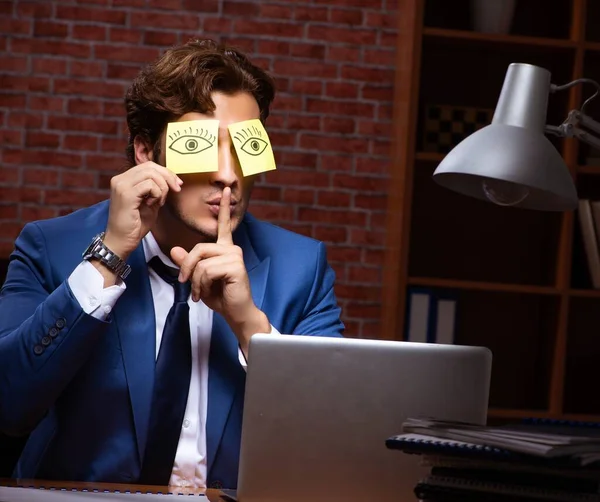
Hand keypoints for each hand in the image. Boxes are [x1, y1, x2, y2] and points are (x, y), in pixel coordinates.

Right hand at [104, 162, 182, 259]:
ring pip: (151, 174)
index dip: (166, 172)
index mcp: (124, 179)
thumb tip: (173, 179)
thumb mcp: (150, 202)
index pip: (148, 166)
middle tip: (176, 190)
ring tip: (159, 202)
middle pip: (150, 166)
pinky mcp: (126, 195)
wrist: (122, 241)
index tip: (177, 184)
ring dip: (162, 188)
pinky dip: (157, 194)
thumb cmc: (136, 224)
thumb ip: (157, 189)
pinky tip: (152, 205)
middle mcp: (120, 179)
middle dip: (168, 177)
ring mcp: (121, 185)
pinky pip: (150, 185)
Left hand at [170, 187, 269, 350]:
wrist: (236, 313)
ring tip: (199, 293)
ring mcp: (235, 256)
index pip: (223, 225)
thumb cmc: (221, 297)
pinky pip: (207, 271)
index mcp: (225, 249)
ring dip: (195, 281)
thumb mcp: (198, 279)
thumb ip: (188, 264)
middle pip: (198, 248)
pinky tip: (207, 293)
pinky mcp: (235, 266)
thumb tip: (175, 250)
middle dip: (187, 268)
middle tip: (186, 285)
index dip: (224, 207)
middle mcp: (232, 249)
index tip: (226, 190)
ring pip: (201, 261)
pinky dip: (201, 285)